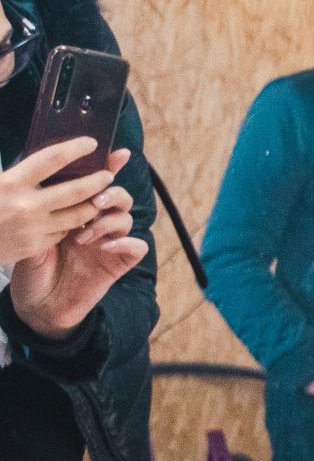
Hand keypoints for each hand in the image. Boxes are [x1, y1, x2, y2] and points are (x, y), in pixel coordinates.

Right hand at [0, 140, 121, 268]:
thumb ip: (17, 170)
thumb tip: (48, 158)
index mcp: (11, 183)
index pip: (53, 158)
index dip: (76, 148)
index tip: (91, 144)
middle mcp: (25, 206)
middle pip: (78, 189)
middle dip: (98, 179)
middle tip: (108, 174)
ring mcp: (32, 228)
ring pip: (77, 214)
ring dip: (92, 204)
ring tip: (99, 195)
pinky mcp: (35, 247)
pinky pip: (62, 232)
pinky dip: (71, 224)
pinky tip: (75, 217)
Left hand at [9, 165, 145, 341]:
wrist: (37, 307)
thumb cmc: (30, 271)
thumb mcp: (30, 236)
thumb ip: (46, 214)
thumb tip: (50, 186)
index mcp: (75, 214)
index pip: (96, 185)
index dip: (110, 166)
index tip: (117, 153)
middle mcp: (95, 225)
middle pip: (118, 196)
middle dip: (111, 193)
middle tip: (96, 201)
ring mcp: (108, 243)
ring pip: (127, 218)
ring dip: (110, 221)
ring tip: (86, 234)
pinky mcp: (118, 263)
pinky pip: (137, 246)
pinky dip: (126, 243)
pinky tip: (107, 247)